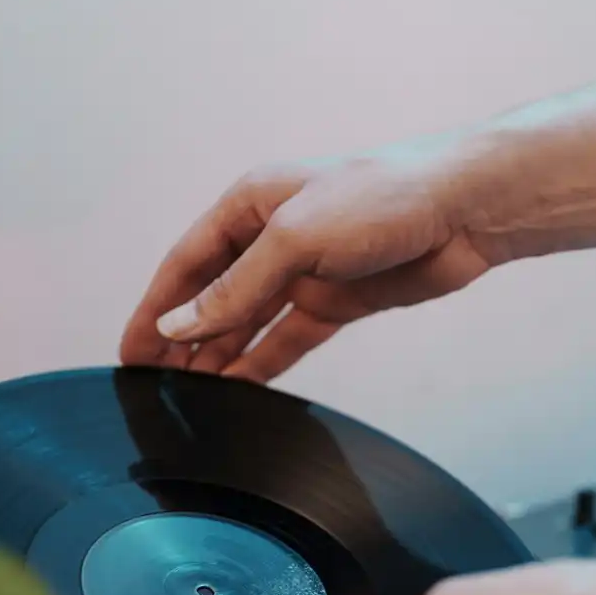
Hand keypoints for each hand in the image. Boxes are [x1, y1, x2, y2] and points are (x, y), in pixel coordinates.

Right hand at [117, 136, 494, 382]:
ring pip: (245, 324)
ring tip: (185, 398)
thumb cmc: (383, 196)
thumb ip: (236, 287)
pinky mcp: (336, 302)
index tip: (131, 352)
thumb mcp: (295, 237)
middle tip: (149, 385)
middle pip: (210, 298)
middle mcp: (271, 238)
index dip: (156, 309)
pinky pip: (285, 340)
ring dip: (215, 358)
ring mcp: (304, 272)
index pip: (187, 264)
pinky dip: (260, 365)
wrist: (464, 209)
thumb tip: (182, 323)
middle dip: (179, 340)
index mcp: (250, 205)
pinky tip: (235, 390)